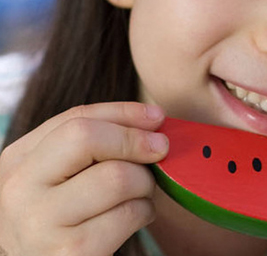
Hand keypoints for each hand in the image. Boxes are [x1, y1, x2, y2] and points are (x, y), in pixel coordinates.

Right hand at [0, 102, 168, 255]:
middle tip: (159, 151)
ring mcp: (40, 223)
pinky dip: (144, 212)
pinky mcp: (71, 253)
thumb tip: (154, 119)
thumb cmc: (65, 216)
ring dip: (144, 182)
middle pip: (87, 138)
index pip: (76, 118)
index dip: (124, 113)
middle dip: (134, 141)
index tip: (158, 117)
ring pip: (117, 177)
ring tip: (140, 193)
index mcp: (18, 160)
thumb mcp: (64, 174)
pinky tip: (136, 217)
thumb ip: (97, 142)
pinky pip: (128, 214)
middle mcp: (19, 189)